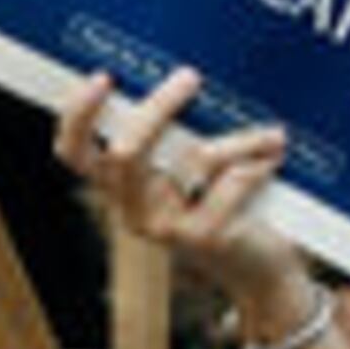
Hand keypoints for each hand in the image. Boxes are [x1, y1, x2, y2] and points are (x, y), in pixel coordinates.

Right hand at [53, 69, 304, 325]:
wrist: (261, 272)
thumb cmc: (228, 206)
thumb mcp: (193, 172)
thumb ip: (178, 137)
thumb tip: (186, 76)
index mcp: (120, 188)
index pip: (74, 154)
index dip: (77, 115)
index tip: (103, 76)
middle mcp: (132, 210)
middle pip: (126, 151)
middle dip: (159, 107)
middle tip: (189, 76)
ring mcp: (165, 227)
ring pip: (196, 158)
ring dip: (242, 138)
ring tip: (272, 134)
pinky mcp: (203, 237)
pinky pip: (233, 180)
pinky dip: (260, 164)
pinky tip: (275, 162)